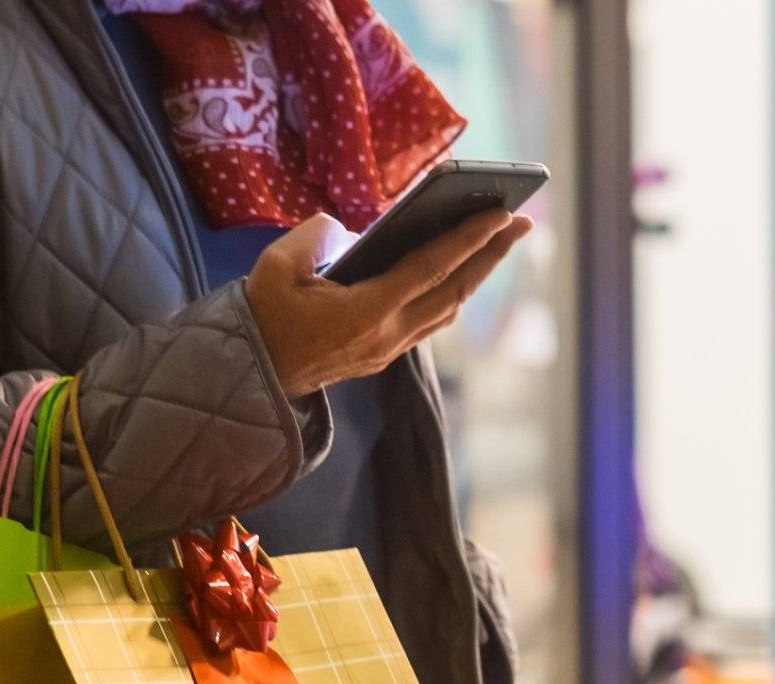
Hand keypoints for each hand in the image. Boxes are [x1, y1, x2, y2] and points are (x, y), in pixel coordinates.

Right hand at [245, 209, 533, 399]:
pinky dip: (450, 291)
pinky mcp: (382, 354)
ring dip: (475, 275)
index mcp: (366, 312)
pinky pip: (429, 320)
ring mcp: (388, 349)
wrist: (251, 377)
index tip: (502, 214)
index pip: (431, 268)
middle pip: (453, 291)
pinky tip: (457, 270)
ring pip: (446, 309)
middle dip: (491, 256)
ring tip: (497, 242)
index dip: (469, 239)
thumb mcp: (277, 266)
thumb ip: (316, 236)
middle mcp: (388, 335)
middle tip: (522, 223)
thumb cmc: (262, 319)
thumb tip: (349, 230)